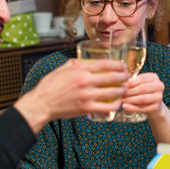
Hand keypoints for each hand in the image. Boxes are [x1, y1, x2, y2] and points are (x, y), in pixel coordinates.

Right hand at [15, 59, 129, 132]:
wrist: (42, 103)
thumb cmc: (51, 85)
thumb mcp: (63, 68)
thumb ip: (78, 63)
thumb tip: (90, 60)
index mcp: (80, 69)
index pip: (106, 64)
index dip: (118, 65)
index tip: (123, 66)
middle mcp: (85, 81)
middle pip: (113, 77)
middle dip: (124, 77)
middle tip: (127, 77)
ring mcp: (87, 95)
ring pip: (113, 92)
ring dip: (122, 90)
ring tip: (124, 89)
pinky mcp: (86, 108)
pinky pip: (107, 107)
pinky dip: (116, 105)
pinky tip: (117, 102)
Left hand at [121, 72, 164, 115]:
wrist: (153, 104)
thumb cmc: (143, 92)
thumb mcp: (139, 84)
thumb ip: (132, 83)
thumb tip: (123, 85)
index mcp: (154, 77)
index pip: (142, 78)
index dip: (132, 82)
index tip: (122, 85)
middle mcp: (159, 86)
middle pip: (142, 88)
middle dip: (129, 92)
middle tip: (120, 94)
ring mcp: (159, 97)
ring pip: (142, 99)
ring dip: (130, 100)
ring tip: (122, 100)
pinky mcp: (156, 107)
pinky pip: (142, 108)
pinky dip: (132, 108)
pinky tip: (124, 106)